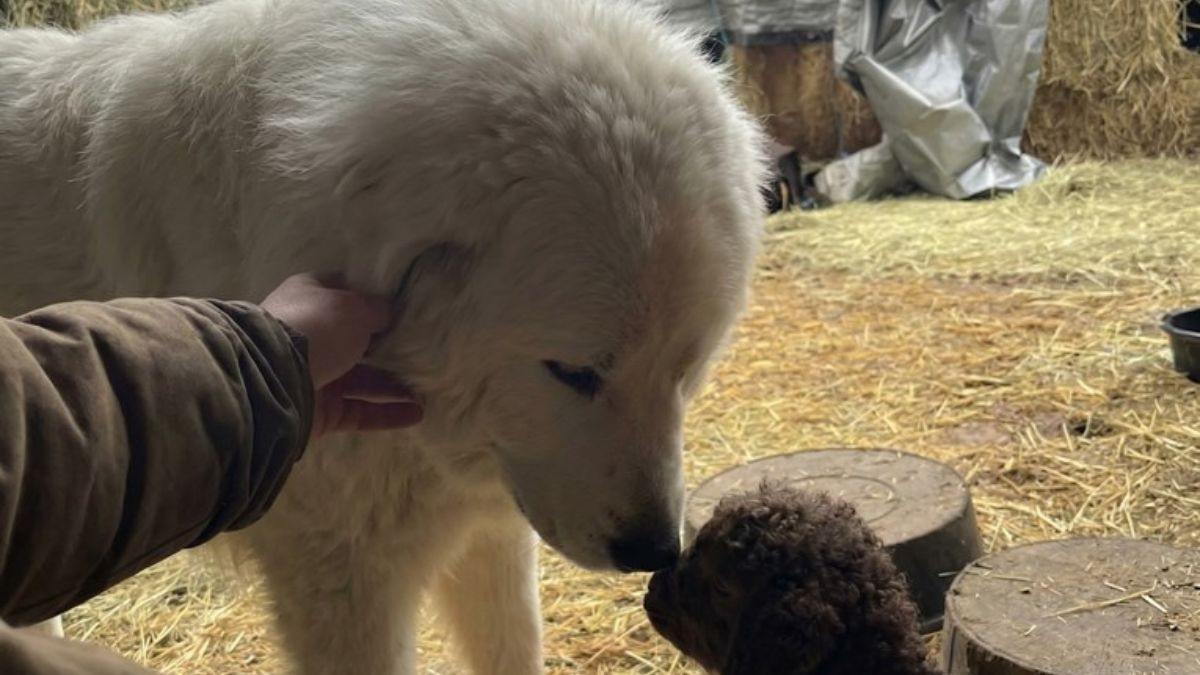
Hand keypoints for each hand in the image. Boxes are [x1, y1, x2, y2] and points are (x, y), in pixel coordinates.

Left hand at [260, 273, 422, 435]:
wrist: (275, 378)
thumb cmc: (317, 327)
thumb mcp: (355, 306)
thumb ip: (379, 309)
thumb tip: (392, 310)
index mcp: (312, 299)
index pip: (345, 292)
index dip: (372, 296)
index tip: (404, 304)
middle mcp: (314, 335)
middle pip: (358, 339)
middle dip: (389, 346)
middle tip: (424, 349)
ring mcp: (318, 374)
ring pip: (363, 379)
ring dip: (395, 384)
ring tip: (428, 386)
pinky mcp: (323, 410)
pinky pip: (361, 411)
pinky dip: (388, 413)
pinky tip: (417, 413)